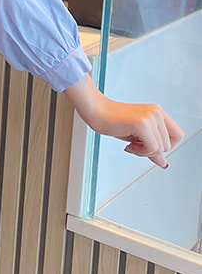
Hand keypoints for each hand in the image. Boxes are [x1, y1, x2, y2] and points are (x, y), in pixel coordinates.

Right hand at [63, 74, 183, 168]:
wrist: (95, 110)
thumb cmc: (112, 120)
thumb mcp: (137, 135)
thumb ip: (152, 148)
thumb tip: (164, 163)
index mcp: (157, 112)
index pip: (178, 135)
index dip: (165, 145)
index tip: (149, 145)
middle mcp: (156, 113)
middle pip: (170, 145)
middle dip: (152, 151)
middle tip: (135, 145)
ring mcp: (150, 117)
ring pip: (161, 148)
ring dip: (144, 151)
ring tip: (131, 144)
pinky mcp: (142, 124)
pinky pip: (152, 148)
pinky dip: (140, 152)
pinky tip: (128, 145)